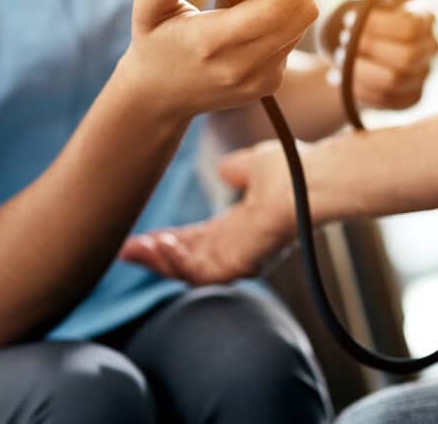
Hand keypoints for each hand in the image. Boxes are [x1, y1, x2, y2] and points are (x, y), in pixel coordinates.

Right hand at [119, 0, 321, 118]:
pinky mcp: (268, 85)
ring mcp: (259, 80)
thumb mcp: (146, 8)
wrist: (159, 98)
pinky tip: (265, 11)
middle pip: (300, 15)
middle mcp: (241, 65)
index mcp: (211, 41)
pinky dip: (287, 19)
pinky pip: (292, 42)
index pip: (274, 6)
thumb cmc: (155, 44)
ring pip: (301, 28)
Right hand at [119, 140, 297, 284]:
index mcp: (241, 228)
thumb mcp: (253, 165)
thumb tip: (224, 168)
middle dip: (156, 256)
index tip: (145, 235)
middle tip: (126, 248)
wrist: (311, 177)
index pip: (199, 241)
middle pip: (189, 261)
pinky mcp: (240, 264)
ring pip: (190, 272)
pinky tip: (156, 247)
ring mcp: (241, 259)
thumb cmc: (292, 168)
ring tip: (135, 248)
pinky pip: (200, 273)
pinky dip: (175, 262)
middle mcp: (239, 248)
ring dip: (160, 262)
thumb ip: (237, 170)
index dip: (171, 239)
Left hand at [350, 2, 437, 109]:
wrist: (355, 51)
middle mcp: (429, 48)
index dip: (377, 25)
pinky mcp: (411, 98)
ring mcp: (422, 75)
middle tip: (344, 41)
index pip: (410, 27)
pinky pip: (387, 100)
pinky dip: (360, 91)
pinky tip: (343, 79)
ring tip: (340, 61)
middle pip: (406, 57)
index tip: (348, 20)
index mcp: (424, 18)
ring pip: (394, 81)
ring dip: (360, 71)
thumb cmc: (360, 20)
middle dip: (368, 49)